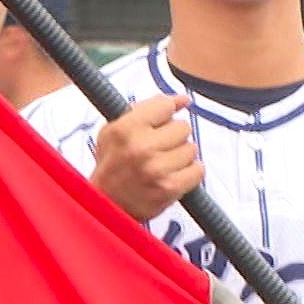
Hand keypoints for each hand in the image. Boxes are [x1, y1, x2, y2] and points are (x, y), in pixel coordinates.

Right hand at [90, 94, 203, 221]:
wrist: (106, 204)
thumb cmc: (112, 164)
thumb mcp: (116, 130)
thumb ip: (148, 108)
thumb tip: (183, 99)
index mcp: (126, 128)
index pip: (165, 105)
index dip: (164, 114)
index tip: (159, 123)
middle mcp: (141, 147)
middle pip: (183, 127)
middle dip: (173, 136)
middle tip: (158, 148)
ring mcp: (157, 169)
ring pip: (192, 149)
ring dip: (181, 155)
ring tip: (163, 163)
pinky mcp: (169, 188)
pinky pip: (197, 170)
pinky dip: (189, 173)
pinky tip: (173, 175)